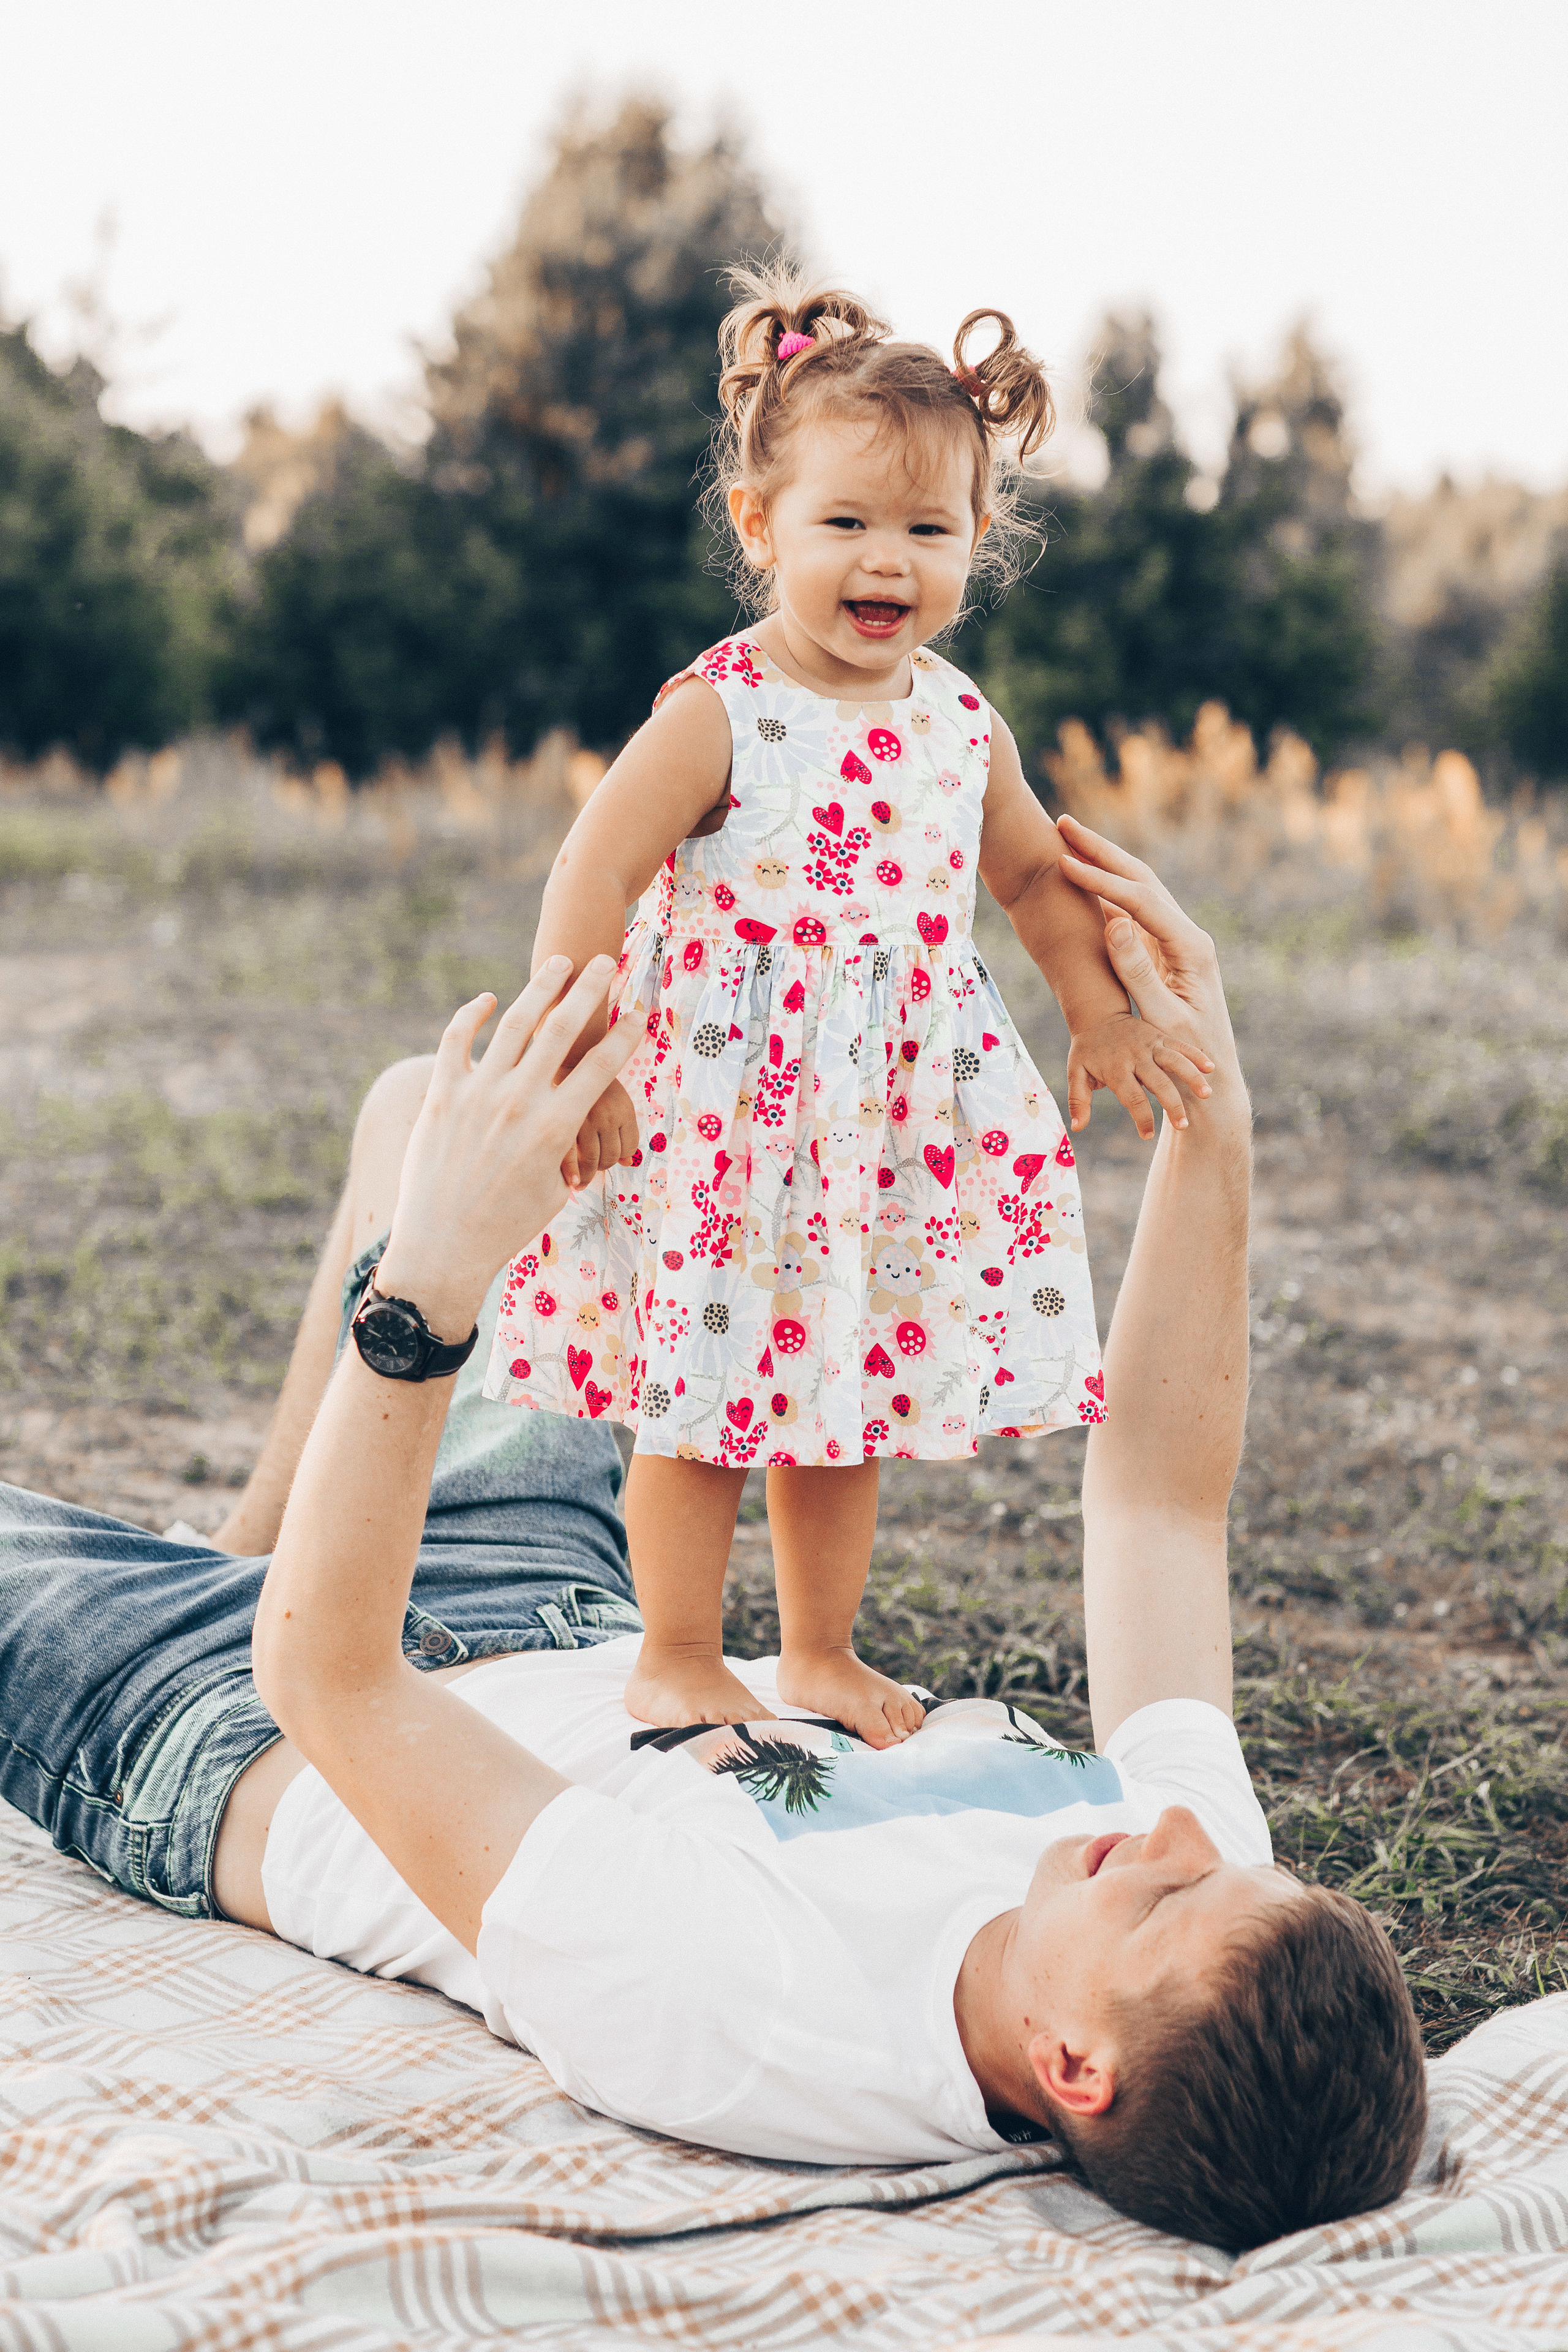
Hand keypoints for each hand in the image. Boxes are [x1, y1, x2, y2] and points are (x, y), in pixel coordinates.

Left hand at [373, 957, 637, 1338]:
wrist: (442, 1248)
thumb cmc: (506, 1229)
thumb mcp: (553, 1192)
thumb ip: (569, 1153)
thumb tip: (580, 1138)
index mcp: (555, 1128)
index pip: (601, 1067)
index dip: (626, 1035)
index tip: (641, 1014)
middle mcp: (519, 1102)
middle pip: (563, 1029)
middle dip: (590, 990)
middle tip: (606, 961)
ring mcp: (477, 1094)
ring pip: (515, 1022)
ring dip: (541, 987)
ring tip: (558, 964)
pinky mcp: (441, 1095)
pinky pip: (457, 1040)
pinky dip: (474, 1014)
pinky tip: (490, 1001)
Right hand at [563, 1077, 639, 1187]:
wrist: (562, 1055)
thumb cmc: (589, 1079)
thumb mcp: (615, 1098)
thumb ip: (624, 1129)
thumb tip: (629, 1163)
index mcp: (624, 1109)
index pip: (629, 1148)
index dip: (620, 1157)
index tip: (607, 1160)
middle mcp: (608, 1115)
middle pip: (611, 1157)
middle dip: (602, 1166)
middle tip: (591, 1168)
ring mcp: (584, 1119)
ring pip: (593, 1161)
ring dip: (588, 1174)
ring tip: (581, 1180)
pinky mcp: (561, 1122)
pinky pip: (571, 1159)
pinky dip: (573, 1173)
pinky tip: (571, 1181)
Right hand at [1056, 813, 1241, 1126]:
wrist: (1211, 1077)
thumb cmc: (1187, 1054)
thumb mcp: (1161, 1017)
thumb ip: (1138, 971)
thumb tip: (1115, 923)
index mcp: (1190, 948)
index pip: (1142, 900)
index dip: (1102, 880)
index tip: (1065, 864)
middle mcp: (1187, 935)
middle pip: (1142, 879)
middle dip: (1102, 851)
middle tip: (1064, 824)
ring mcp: (1176, 940)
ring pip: (1138, 888)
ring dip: (1103, 862)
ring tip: (1067, 838)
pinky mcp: (1164, 950)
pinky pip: (1132, 909)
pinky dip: (1105, 889)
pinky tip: (1081, 875)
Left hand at [1067, 1009, 1212, 1140]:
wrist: (1097, 1014)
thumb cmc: (1087, 1050)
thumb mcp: (1076, 1073)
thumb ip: (1077, 1101)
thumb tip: (1076, 1128)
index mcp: (1116, 1069)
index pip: (1132, 1098)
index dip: (1142, 1119)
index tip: (1147, 1136)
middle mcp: (1136, 1056)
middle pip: (1158, 1083)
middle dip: (1172, 1105)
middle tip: (1183, 1126)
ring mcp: (1151, 1044)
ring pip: (1175, 1060)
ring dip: (1191, 1077)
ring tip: (1206, 1095)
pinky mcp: (1160, 1035)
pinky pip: (1180, 1045)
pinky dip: (1196, 1054)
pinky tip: (1211, 1067)